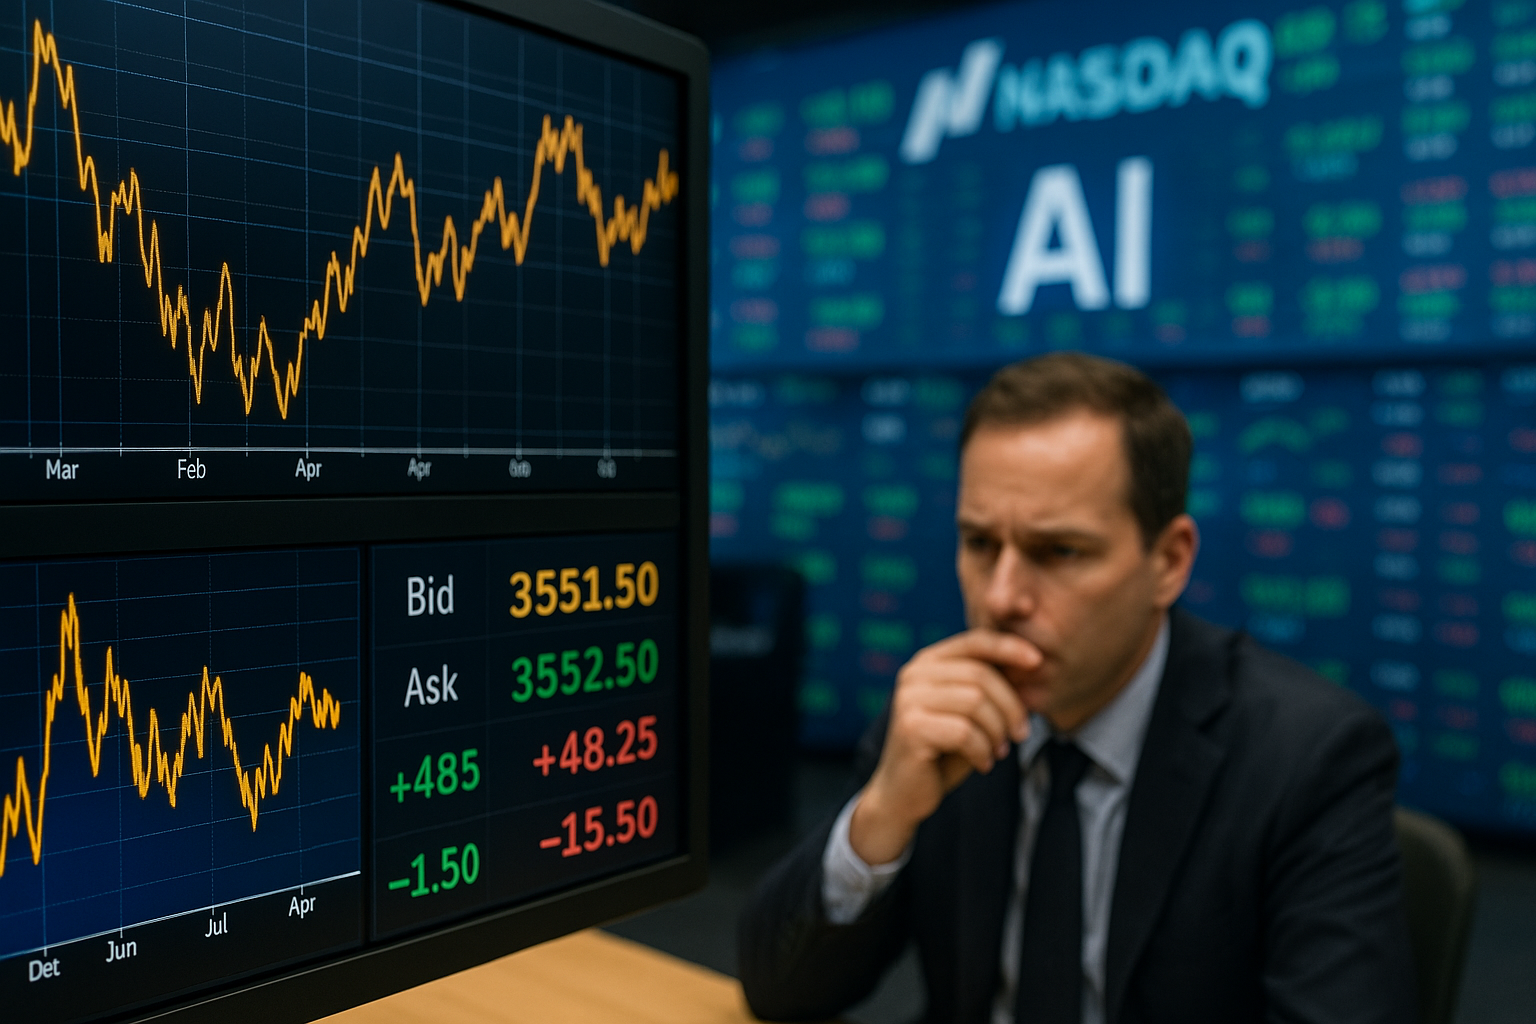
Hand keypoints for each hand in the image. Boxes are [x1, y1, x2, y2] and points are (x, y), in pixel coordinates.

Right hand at [848, 630, 1039, 865]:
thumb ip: (992, 688)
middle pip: (981, 676)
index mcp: (928, 662)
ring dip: (997, 731)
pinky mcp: (910, 728)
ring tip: (998, 751)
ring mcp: (908, 699)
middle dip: (1010, 706)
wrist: (904, 794)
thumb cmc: (944, 751)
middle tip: (1020, 734)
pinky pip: (965, 732)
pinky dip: (983, 751)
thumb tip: (1034, 665)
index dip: (1009, 648)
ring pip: (976, 702)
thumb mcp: (972, 714)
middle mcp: (914, 674)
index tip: (1038, 661)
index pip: (974, 641)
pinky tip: (983, 763)